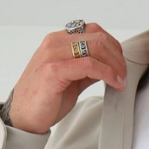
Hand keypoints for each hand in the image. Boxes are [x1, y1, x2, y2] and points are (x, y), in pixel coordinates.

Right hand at [7, 24, 128, 133]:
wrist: (24, 117)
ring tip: (121, 80)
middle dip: (117, 56)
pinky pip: (89, 65)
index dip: (113, 46)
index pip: (93, 31)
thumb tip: (108, 66)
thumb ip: (87, 70)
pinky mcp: (54, 70)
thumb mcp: (71, 80)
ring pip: (95, 48)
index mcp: (58, 41)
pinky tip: (114, 83)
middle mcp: (55, 43)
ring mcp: (53, 55)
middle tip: (124, 74)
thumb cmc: (44, 99)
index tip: (121, 65)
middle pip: (97, 37)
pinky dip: (107, 73)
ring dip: (115, 65)